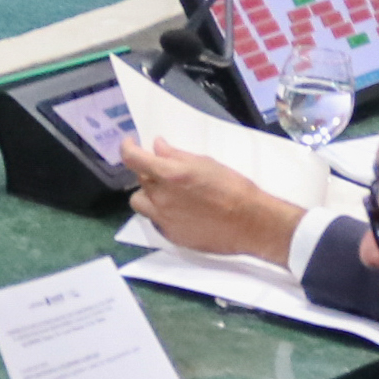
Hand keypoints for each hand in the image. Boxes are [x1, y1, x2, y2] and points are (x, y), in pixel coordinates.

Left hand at [120, 135, 308, 266]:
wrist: (250, 223)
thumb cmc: (233, 187)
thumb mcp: (205, 163)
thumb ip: (176, 156)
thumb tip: (157, 147)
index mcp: (169, 174)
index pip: (133, 159)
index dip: (127, 148)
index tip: (131, 143)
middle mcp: (160, 197)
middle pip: (140, 179)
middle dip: (149, 171)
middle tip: (165, 170)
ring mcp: (163, 219)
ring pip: (139, 202)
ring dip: (148, 193)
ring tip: (167, 192)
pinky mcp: (170, 235)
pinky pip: (156, 219)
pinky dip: (162, 211)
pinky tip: (181, 211)